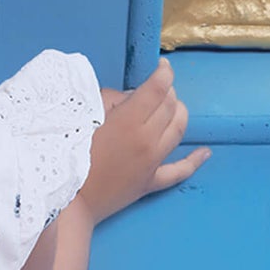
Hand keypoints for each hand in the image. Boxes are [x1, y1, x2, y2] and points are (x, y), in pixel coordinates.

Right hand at [75, 57, 210, 223]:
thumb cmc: (64, 156)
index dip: (163, 73)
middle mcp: (147, 140)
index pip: (157, 89)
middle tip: (158, 88)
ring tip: (173, 106)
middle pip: (170, 106)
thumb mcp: (81, 118)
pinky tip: (205, 152)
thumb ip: (108, 101)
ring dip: (179, 112)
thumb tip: (129, 98)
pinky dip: (194, 160)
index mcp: (128, 121)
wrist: (66, 202)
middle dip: (168, 92)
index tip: (162, 66)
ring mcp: (152, 163)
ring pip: (179, 129)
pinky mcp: (150, 183)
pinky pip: (179, 171)